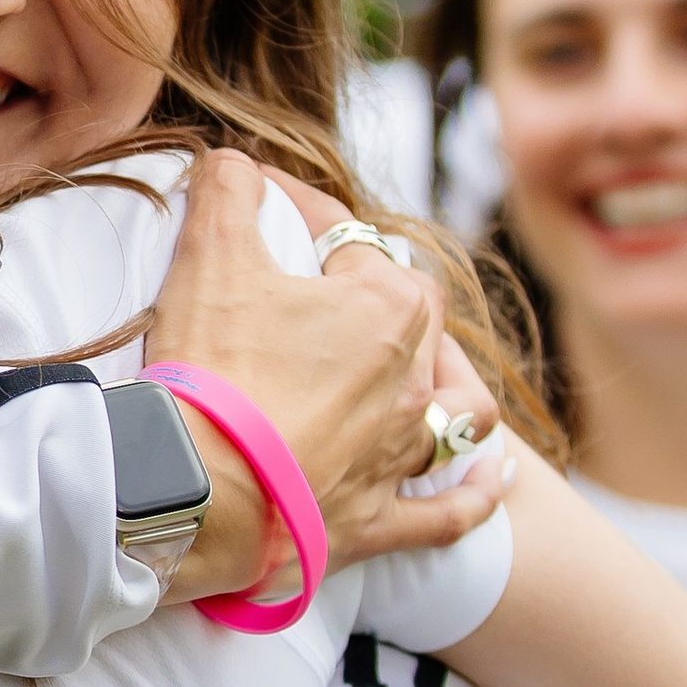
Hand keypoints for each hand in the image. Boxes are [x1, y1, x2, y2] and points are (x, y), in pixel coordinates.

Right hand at [146, 154, 507, 585]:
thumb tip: (233, 165)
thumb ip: (228, 190)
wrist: (195, 493)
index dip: (300, 213)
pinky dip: (472, 495)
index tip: (256, 206)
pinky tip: (491, 480)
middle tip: (326, 287)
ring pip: (456, 414)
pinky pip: (446, 511)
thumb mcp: (209, 254)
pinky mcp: (378, 520)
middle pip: (419, 319)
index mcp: (388, 305)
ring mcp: (401, 453)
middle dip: (379, 294)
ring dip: (448, 390)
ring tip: (429, 378)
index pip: (350, 238)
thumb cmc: (209, 369)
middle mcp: (414, 379)